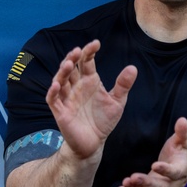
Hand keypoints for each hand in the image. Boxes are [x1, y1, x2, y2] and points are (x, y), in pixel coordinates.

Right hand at [46, 40, 137, 160]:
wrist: (94, 143)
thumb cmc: (103, 120)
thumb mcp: (117, 102)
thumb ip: (123, 85)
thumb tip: (133, 68)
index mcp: (89, 82)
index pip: (86, 63)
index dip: (89, 52)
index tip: (96, 43)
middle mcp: (76, 87)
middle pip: (71, 68)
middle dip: (73, 58)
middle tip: (78, 51)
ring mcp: (67, 98)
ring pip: (60, 80)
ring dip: (63, 72)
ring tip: (68, 63)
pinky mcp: (60, 112)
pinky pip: (53, 99)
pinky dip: (53, 92)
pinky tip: (56, 84)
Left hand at [117, 117, 186, 186]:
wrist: (180, 174)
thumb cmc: (179, 155)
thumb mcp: (182, 143)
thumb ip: (182, 132)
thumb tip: (182, 120)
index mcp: (181, 171)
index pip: (174, 172)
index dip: (165, 170)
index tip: (155, 165)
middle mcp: (171, 184)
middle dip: (147, 183)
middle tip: (134, 177)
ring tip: (125, 183)